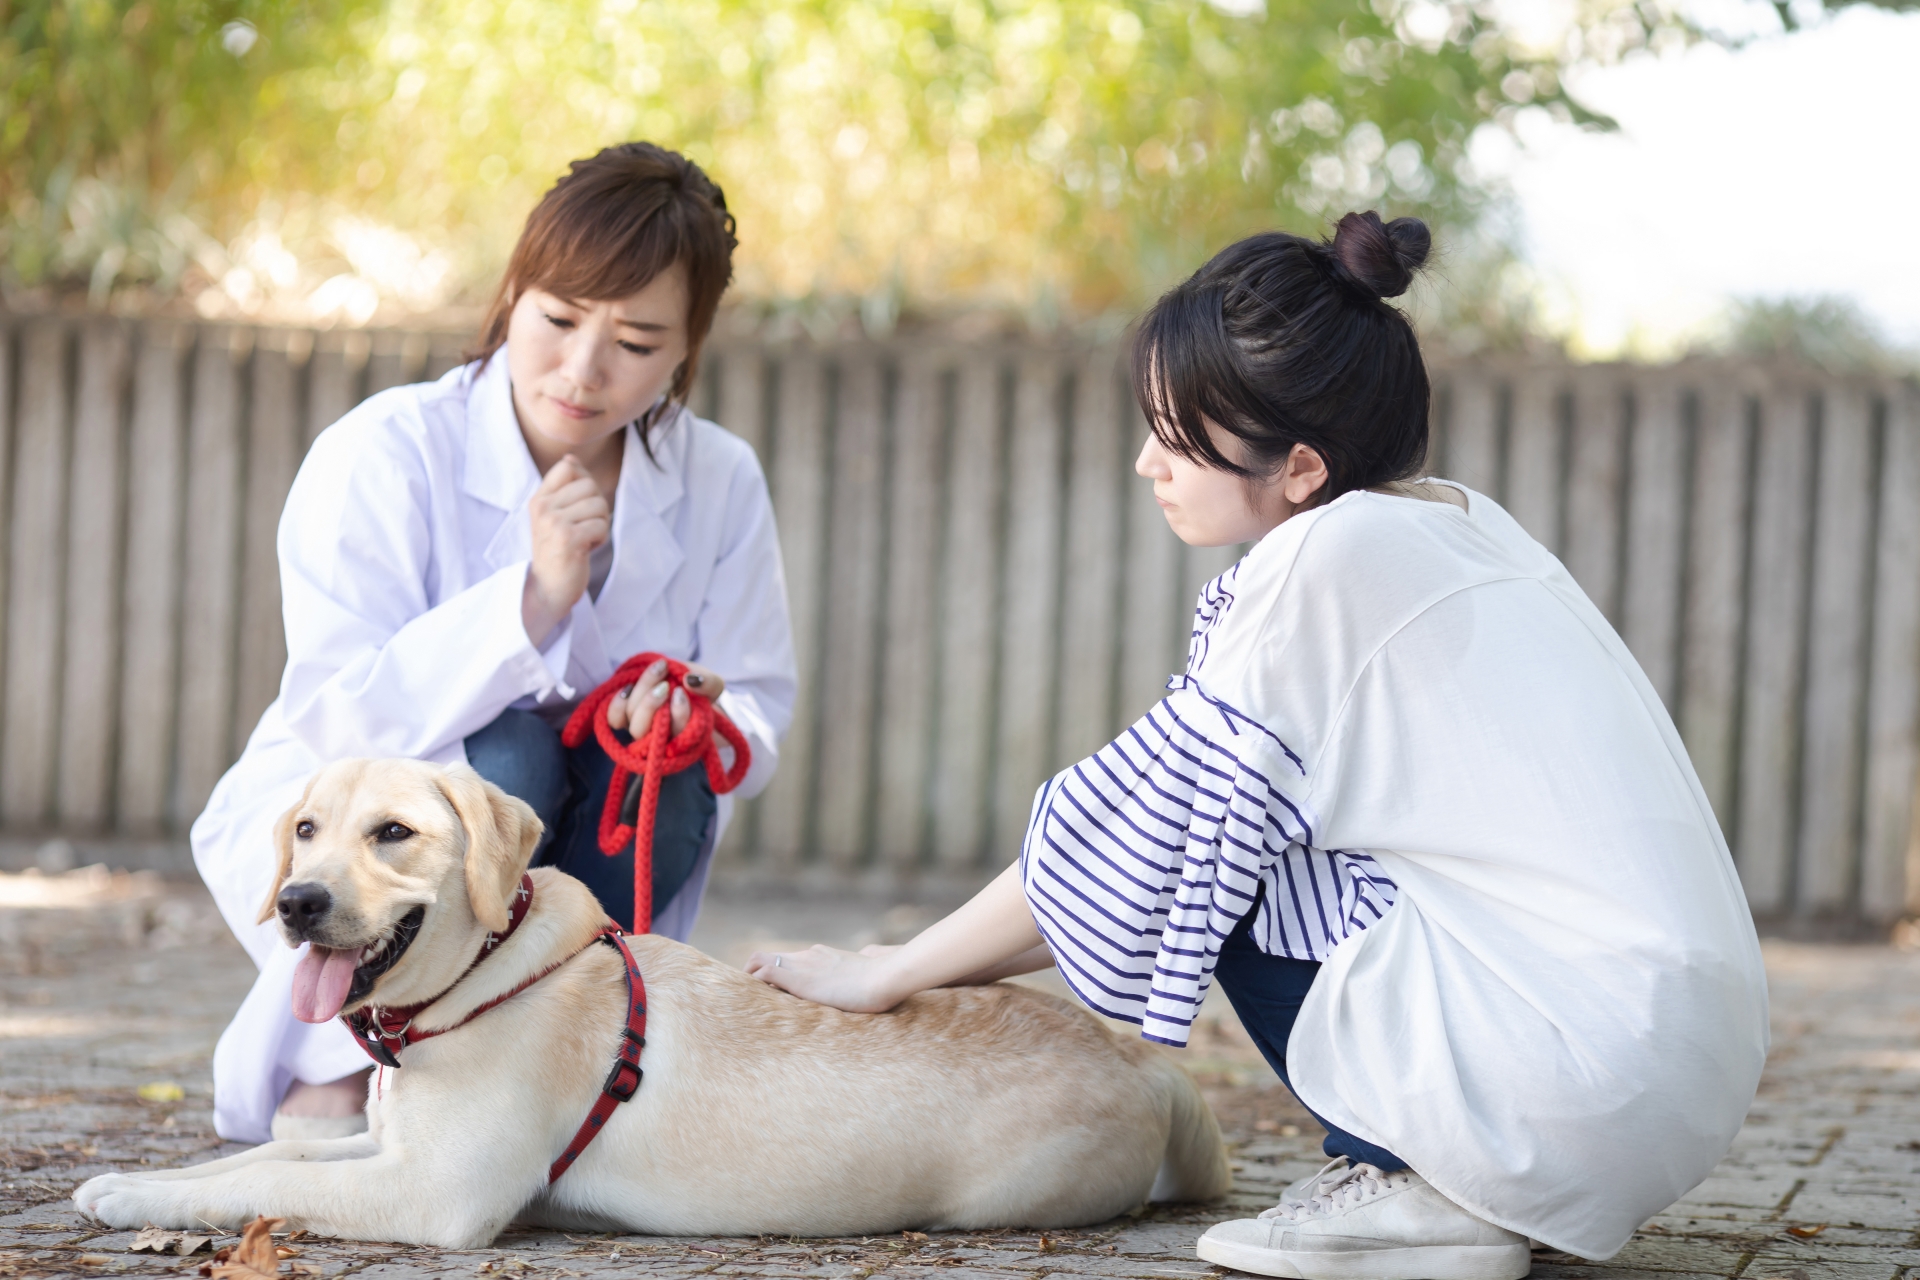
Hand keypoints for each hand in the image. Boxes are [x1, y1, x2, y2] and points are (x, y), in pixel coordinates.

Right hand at [522, 455, 609, 646]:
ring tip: (584, 539)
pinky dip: (601, 538)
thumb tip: (571, 457)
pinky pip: (601, 525)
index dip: (586, 482)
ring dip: (600, 524)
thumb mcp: (554, 515)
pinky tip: (586, 549)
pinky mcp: (568, 539)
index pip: (568, 467)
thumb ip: (565, 488)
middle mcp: (543, 508)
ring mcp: (554, 523)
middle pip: (590, 485)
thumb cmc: (557, 550)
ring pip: (599, 505)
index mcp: (539, 499)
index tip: (580, 506)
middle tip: (584, 527)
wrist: (548, 588)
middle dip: (597, 507)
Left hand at [605, 660, 726, 736]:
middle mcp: (659, 739)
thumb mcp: (712, 685)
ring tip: (658, 671)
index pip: (678, 737)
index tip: (680, 692)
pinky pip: (614, 719)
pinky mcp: (625, 718)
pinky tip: (629, 686)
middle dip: (651, 704)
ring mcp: (641, 729)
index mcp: (683, 738)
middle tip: (664, 683)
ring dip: (640, 694)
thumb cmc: (700, 692)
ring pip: (632, 722)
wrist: (684, 685)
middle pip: (647, 731)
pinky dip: (618, 703)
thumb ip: (709, 684)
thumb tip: (690, 680)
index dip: (678, 716)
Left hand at [744, 944, 905, 1012]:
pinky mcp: (800, 979)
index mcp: (822, 955)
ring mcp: (803, 965)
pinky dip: (752, 982)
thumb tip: (865, 978)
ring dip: (748, 977)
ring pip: (760, 960)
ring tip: (741, 999)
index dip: (773, 970)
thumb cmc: (882, 981)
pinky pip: (765, 973)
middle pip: (767, 955)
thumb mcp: (863, 976)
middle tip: (747, 995)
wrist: (884, 977)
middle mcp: (808, 956)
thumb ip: (854, 976)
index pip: (788, 959)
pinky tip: (749, 999)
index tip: (766, 988)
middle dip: (752, 973)